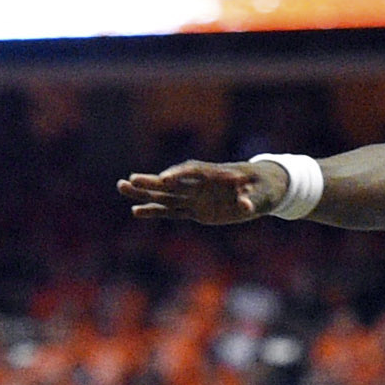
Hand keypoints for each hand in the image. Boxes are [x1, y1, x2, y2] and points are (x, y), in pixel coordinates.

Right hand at [117, 160, 288, 224]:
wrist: (262, 190)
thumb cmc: (264, 188)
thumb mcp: (262, 195)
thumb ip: (251, 201)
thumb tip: (244, 206)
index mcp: (215, 175)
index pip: (192, 173)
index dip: (178, 176)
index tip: (164, 181)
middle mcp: (200, 185)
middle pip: (172, 183)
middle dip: (152, 182)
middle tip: (130, 180)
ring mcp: (196, 197)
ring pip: (166, 196)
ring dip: (144, 193)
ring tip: (121, 187)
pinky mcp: (196, 210)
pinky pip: (172, 211)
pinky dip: (155, 211)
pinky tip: (136, 211)